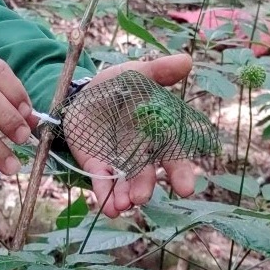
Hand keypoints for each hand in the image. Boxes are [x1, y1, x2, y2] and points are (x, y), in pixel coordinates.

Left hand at [71, 52, 199, 217]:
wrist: (82, 93)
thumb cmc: (117, 85)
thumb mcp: (135, 74)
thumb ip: (159, 71)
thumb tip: (187, 61)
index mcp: (158, 133)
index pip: (174, 156)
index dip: (181, 173)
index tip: (186, 188)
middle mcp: (142, 154)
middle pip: (148, 174)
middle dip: (146, 187)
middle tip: (142, 198)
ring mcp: (119, 163)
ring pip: (126, 184)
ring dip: (126, 196)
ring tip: (123, 206)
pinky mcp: (97, 166)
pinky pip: (102, 183)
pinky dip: (105, 196)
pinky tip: (108, 208)